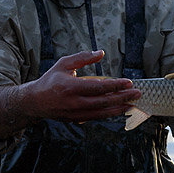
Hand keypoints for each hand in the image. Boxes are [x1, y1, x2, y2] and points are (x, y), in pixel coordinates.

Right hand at [23, 50, 141, 122]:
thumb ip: (83, 57)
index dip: (116, 85)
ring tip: (132, 103)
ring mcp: (76, 113)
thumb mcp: (64, 63)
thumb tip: (101, 53)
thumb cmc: (51, 80)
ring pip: (102, 112)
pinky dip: (110, 114)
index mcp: (71, 87)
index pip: (99, 87)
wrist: (35, 101)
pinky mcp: (77, 119)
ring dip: (119, 108)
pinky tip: (119, 109)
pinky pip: (97, 117)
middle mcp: (74, 102)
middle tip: (138, 93)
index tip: (129, 82)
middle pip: (104, 101)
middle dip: (123, 97)